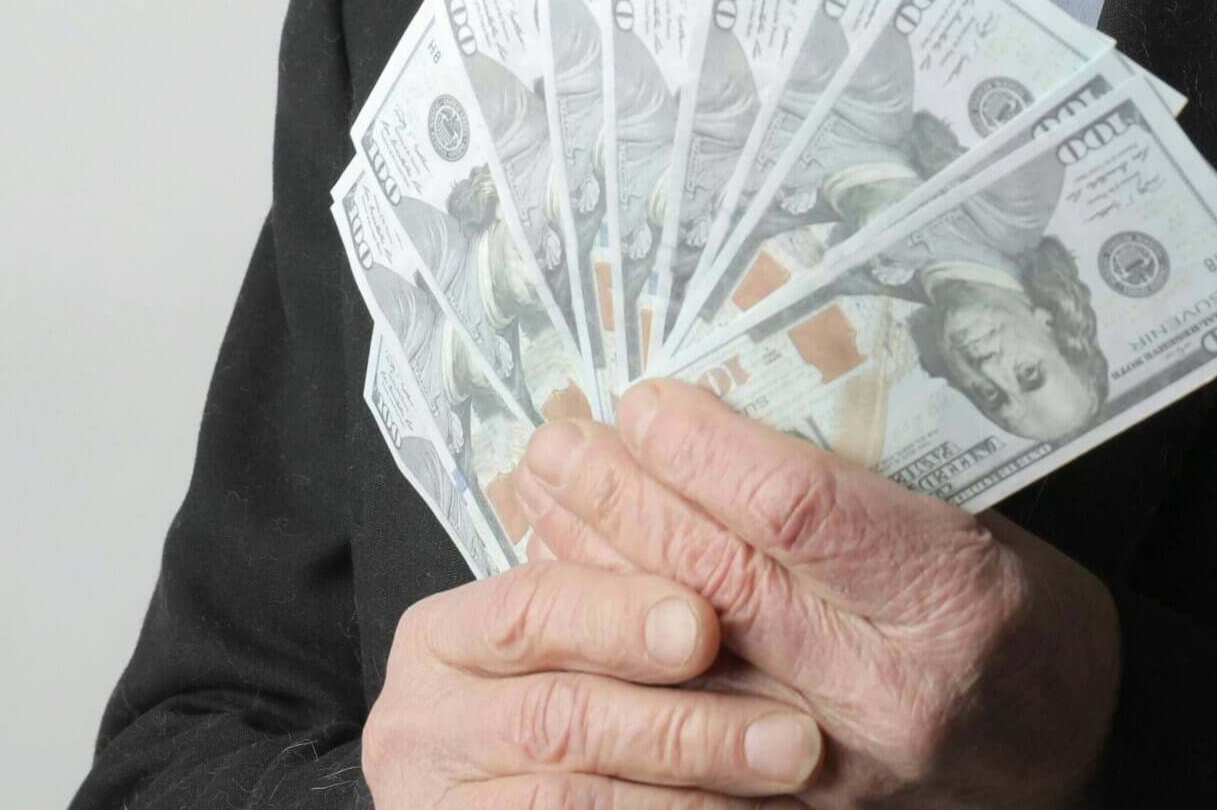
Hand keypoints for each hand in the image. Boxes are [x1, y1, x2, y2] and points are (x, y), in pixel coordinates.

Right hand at [363, 558, 824, 808]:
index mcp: (450, 635)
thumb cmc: (564, 706)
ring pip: (570, 798)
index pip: (530, 607)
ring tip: (784, 771)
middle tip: (791, 732)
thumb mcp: (574, 637)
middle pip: (558, 715)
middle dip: (683, 723)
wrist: (510, 794)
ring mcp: (440, 798)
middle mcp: (425, 718)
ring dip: (692, 786)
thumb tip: (681, 442)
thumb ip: (613, 573)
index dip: (619, 613)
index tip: (705, 623)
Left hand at [517, 380, 1122, 809]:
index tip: (646, 401)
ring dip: (596, 568)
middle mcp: (888, 688)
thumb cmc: (1033, 616)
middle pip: (721, 578)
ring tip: (542, 498)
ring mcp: (835, 762)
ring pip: (679, 657)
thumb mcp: (981, 521)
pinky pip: (681, 721)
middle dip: (626, 497)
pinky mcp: (794, 805)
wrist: (1075, 747)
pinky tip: (574, 594)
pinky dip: (619, 653)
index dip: (704, 449)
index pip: (797, 512)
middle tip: (561, 437)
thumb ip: (864, 484)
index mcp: (952, 598)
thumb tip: (726, 410)